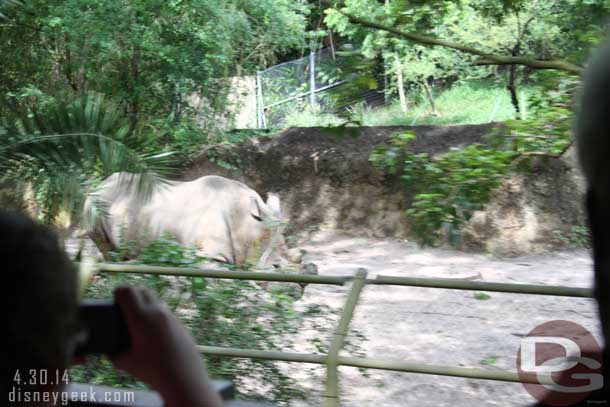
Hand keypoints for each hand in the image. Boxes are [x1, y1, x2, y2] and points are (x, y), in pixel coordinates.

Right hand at [112, 285, 221, 406]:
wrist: (184, 376)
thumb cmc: (154, 370)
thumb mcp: (127, 363)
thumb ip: (113, 354)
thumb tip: (108, 351)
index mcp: (141, 318)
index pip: (127, 290)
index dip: (117, 292)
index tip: (113, 302)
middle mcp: (157, 312)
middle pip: (142, 289)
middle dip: (130, 294)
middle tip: (122, 309)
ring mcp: (170, 316)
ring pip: (154, 299)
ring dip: (143, 304)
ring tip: (135, 321)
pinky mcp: (178, 322)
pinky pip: (163, 311)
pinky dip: (153, 314)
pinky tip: (150, 331)